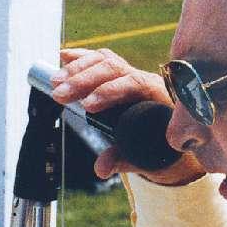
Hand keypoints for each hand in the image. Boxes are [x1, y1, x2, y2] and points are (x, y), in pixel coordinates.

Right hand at [54, 48, 203, 185]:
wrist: (171, 138)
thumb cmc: (161, 147)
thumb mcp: (146, 158)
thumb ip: (123, 160)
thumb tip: (101, 169)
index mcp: (157, 97)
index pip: (134, 84)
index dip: (109, 91)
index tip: (87, 106)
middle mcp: (144, 79)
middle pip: (114, 68)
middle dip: (84, 79)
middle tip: (60, 95)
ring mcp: (131, 73)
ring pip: (104, 60)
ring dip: (77, 69)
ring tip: (55, 82)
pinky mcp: (118, 73)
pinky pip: (100, 60)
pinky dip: (81, 58)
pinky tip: (62, 58)